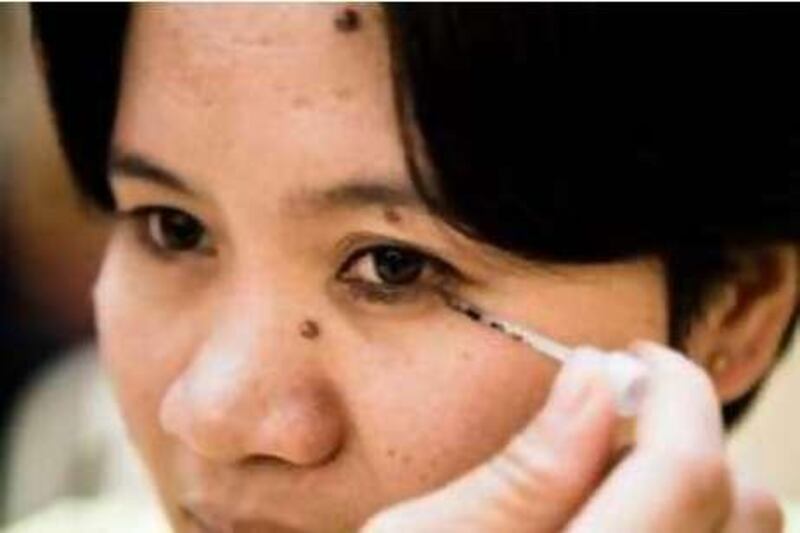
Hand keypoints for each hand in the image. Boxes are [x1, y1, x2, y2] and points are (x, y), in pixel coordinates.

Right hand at [362, 342, 782, 532]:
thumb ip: (518, 474)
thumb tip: (592, 377)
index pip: (687, 473)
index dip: (673, 390)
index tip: (633, 357)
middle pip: (740, 504)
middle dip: (683, 432)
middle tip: (612, 409)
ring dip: (685, 480)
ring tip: (603, 472)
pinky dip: (677, 519)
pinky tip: (609, 515)